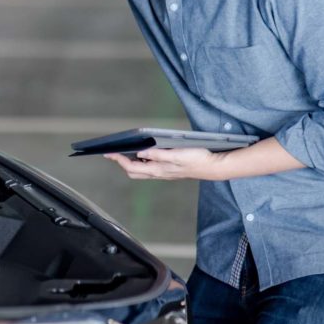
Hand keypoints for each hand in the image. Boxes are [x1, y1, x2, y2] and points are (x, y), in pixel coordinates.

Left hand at [104, 148, 228, 180]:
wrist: (214, 167)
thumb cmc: (198, 159)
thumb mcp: (177, 154)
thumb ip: (158, 154)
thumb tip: (141, 153)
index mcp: (158, 169)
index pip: (131, 167)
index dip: (118, 160)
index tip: (109, 153)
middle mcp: (159, 173)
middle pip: (134, 172)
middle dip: (122, 163)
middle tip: (114, 153)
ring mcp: (164, 172)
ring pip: (142, 170)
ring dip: (132, 162)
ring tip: (125, 151)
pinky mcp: (170, 170)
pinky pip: (151, 167)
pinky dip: (143, 161)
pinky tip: (144, 153)